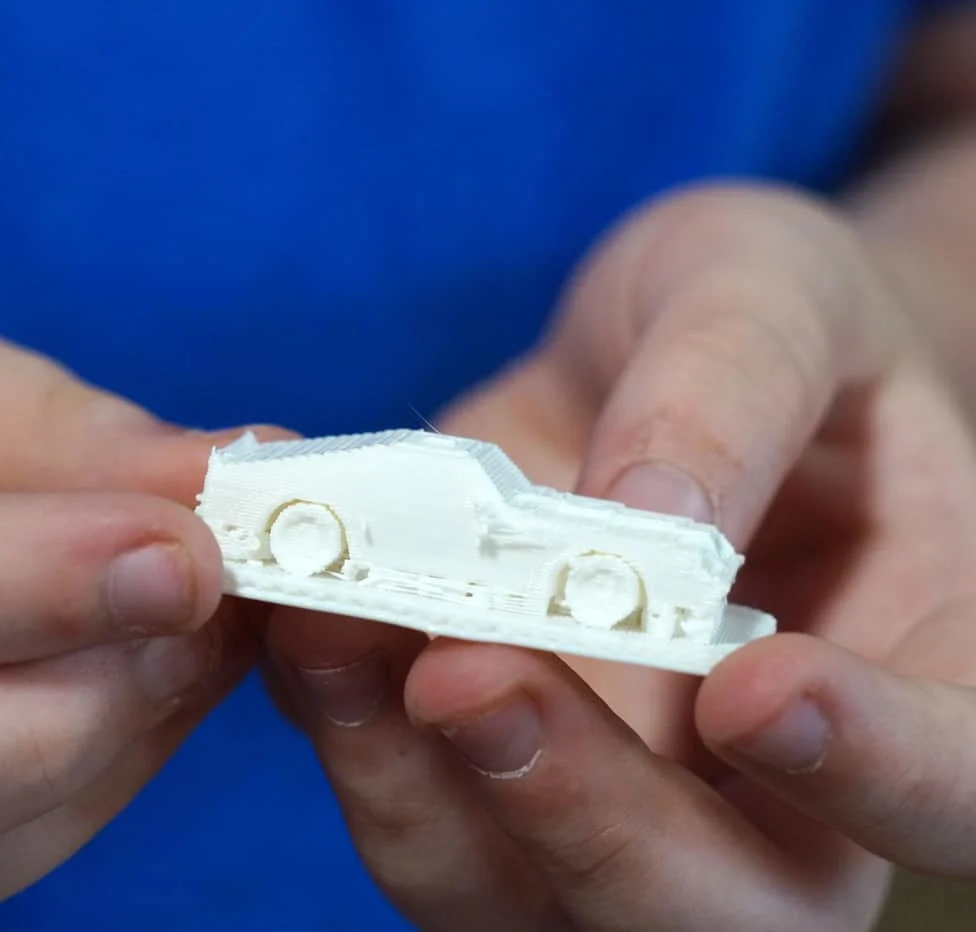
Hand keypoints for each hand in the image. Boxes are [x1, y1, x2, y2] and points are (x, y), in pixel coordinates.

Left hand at [263, 185, 975, 929]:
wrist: (641, 363)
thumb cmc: (754, 326)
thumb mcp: (771, 295)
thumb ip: (733, 389)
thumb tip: (658, 518)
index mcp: (920, 670)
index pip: (955, 791)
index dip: (876, 773)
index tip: (756, 687)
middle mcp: (776, 787)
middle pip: (717, 912)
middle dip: (589, 823)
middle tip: (467, 679)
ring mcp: (619, 799)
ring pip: (527, 901)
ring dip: (420, 792)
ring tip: (333, 632)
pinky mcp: (485, 770)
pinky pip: (416, 819)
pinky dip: (346, 738)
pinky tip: (303, 627)